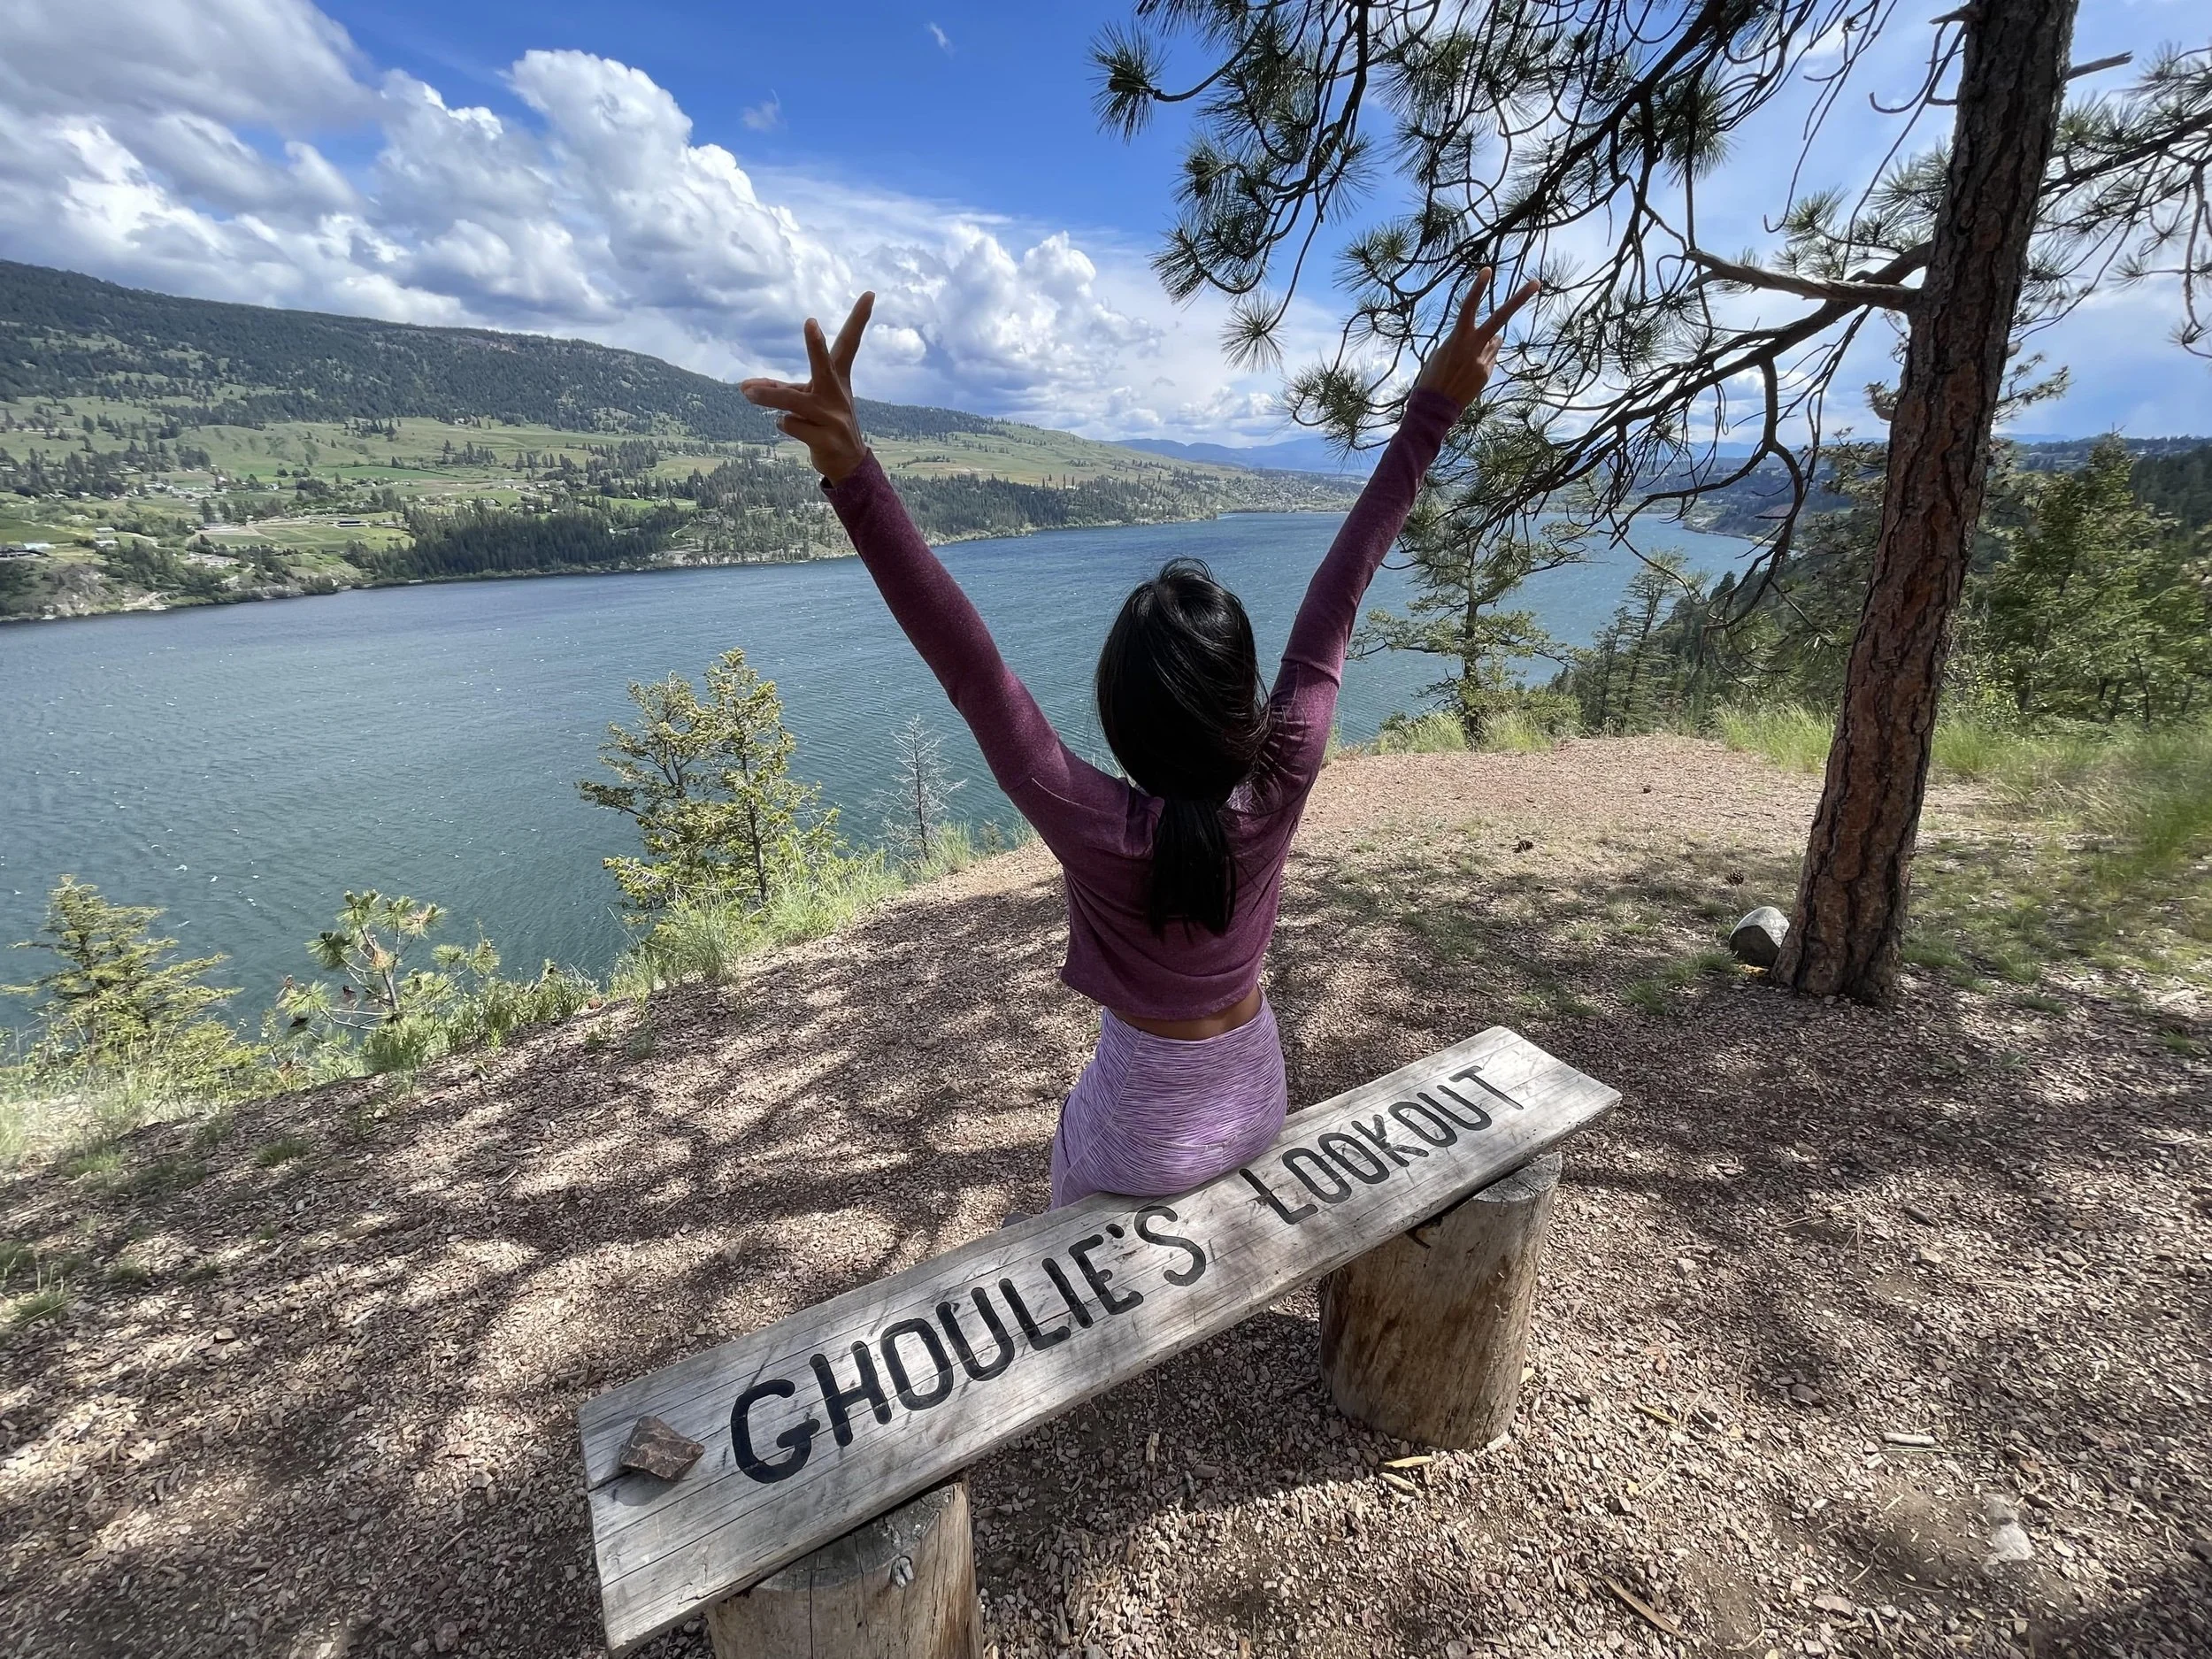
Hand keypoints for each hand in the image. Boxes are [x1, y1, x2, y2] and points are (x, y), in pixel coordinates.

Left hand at [741, 292, 874, 483]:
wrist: (848, 464)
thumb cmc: (825, 422)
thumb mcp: (808, 401)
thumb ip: (780, 390)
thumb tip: (747, 388)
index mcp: (839, 379)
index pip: (850, 343)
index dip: (859, 318)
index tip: (869, 294)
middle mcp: (837, 395)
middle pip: (824, 366)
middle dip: (816, 345)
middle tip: (810, 323)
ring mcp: (833, 418)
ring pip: (792, 401)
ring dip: (767, 396)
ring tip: (746, 391)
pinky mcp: (825, 440)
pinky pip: (790, 423)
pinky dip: (783, 423)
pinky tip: (790, 426)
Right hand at [1413, 268, 1539, 407]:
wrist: (1434, 407)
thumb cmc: (1433, 375)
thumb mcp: (1443, 352)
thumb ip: (1467, 340)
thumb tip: (1497, 338)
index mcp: (1457, 338)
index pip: (1468, 307)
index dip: (1478, 288)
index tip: (1487, 270)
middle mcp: (1474, 346)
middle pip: (1499, 317)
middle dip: (1519, 299)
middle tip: (1536, 282)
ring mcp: (1483, 360)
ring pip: (1494, 342)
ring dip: (1486, 344)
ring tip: (1465, 362)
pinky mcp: (1487, 373)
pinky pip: (1490, 359)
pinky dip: (1482, 361)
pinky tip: (1467, 374)